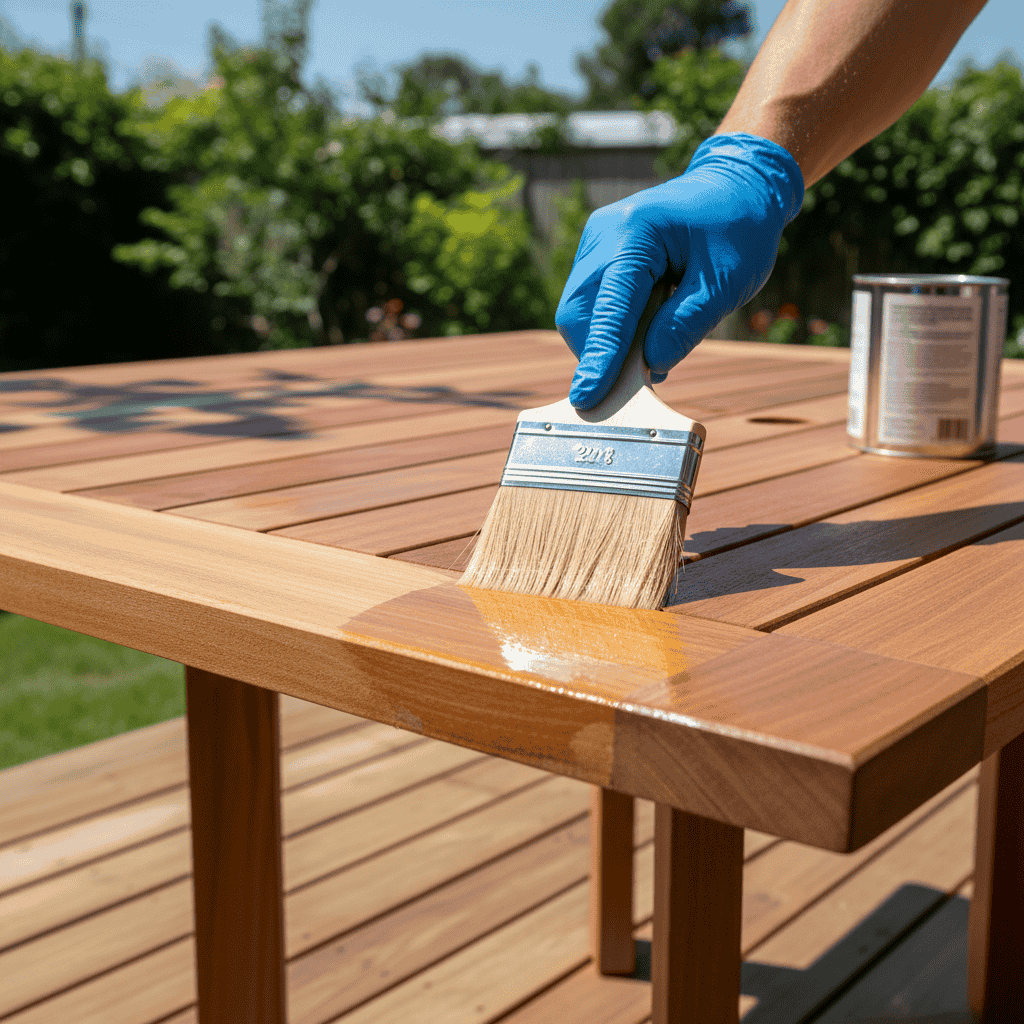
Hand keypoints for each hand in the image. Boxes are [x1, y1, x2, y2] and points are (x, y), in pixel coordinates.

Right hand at [555, 132, 804, 409]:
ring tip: (649, 353)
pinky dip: (614, 328)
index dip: (599, 357)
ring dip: (608, 343)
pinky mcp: (598, 254)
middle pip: (579, 313)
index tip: (586, 398)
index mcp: (635, 232)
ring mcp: (596, 242)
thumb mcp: (726, 282)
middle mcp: (604, 234)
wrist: (737, 186)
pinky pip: (593, 304)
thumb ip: (686, 324)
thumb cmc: (738, 229)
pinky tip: (645, 333)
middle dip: (600, 353)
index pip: (609, 307)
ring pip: (581, 312)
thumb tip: (651, 364)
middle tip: (636, 382)